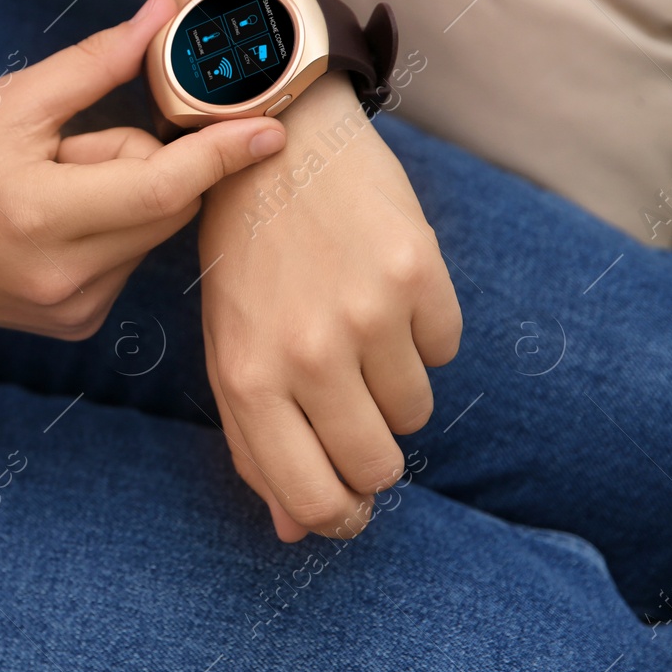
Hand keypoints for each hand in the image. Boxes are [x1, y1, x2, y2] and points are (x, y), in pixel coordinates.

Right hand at [0, 0, 284, 340]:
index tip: (270, 129)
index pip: (161, 185)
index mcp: (42, 215)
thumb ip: (93, 65)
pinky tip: (52, 227)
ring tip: (51, 192)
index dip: (221, 153)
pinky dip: (110, 233)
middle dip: (145, 162)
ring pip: (153, 233)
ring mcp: (75, 309)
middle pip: (169, 205)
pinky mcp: (79, 324)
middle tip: (74, 148)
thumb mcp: (9, 103)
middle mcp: (66, 275)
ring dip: (126, 199)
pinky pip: (131, 262)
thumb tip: (163, 19)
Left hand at [198, 74, 461, 540]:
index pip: (313, 500)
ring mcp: (366, 314)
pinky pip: (445, 349)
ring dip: (391, 385)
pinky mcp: (418, 273)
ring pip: (416, 411)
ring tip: (353, 326)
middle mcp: (306, 353)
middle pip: (378, 469)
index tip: (348, 507)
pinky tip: (380, 286)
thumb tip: (296, 533)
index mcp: (247, 377)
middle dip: (372, 456)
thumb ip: (256, 442)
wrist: (273, 138)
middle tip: (353, 410)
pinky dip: (421, 332)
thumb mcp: (225, 344)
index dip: (339, 518)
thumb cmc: (242, 255)